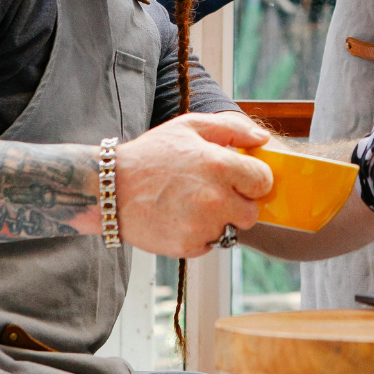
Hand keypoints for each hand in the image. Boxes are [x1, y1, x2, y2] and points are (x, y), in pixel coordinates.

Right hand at [114, 112, 273, 256]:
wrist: (109, 189)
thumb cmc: (150, 155)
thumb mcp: (189, 127)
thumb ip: (232, 128)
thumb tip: (262, 139)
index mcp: (221, 165)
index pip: (263, 181)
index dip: (252, 179)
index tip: (238, 178)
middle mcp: (217, 198)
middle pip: (251, 213)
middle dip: (238, 204)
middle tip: (213, 194)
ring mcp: (203, 225)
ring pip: (230, 231)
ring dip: (218, 221)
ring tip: (190, 205)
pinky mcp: (188, 246)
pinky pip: (208, 244)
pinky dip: (198, 235)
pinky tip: (178, 218)